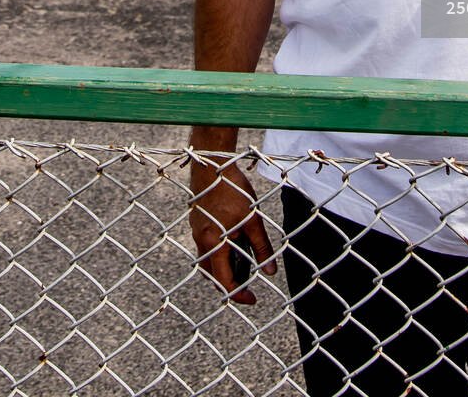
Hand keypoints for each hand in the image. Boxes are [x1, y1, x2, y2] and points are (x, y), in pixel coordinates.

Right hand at [188, 156, 276, 305]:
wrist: (212, 166)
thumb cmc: (232, 190)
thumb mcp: (253, 220)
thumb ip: (262, 247)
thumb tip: (270, 271)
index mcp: (213, 243)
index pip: (223, 280)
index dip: (238, 293)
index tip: (252, 300)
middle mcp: (201, 242)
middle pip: (212, 276)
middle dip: (229, 286)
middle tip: (248, 290)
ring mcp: (197, 233)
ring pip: (208, 263)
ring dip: (223, 272)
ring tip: (244, 272)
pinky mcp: (198, 225)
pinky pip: (207, 250)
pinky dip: (219, 257)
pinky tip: (234, 251)